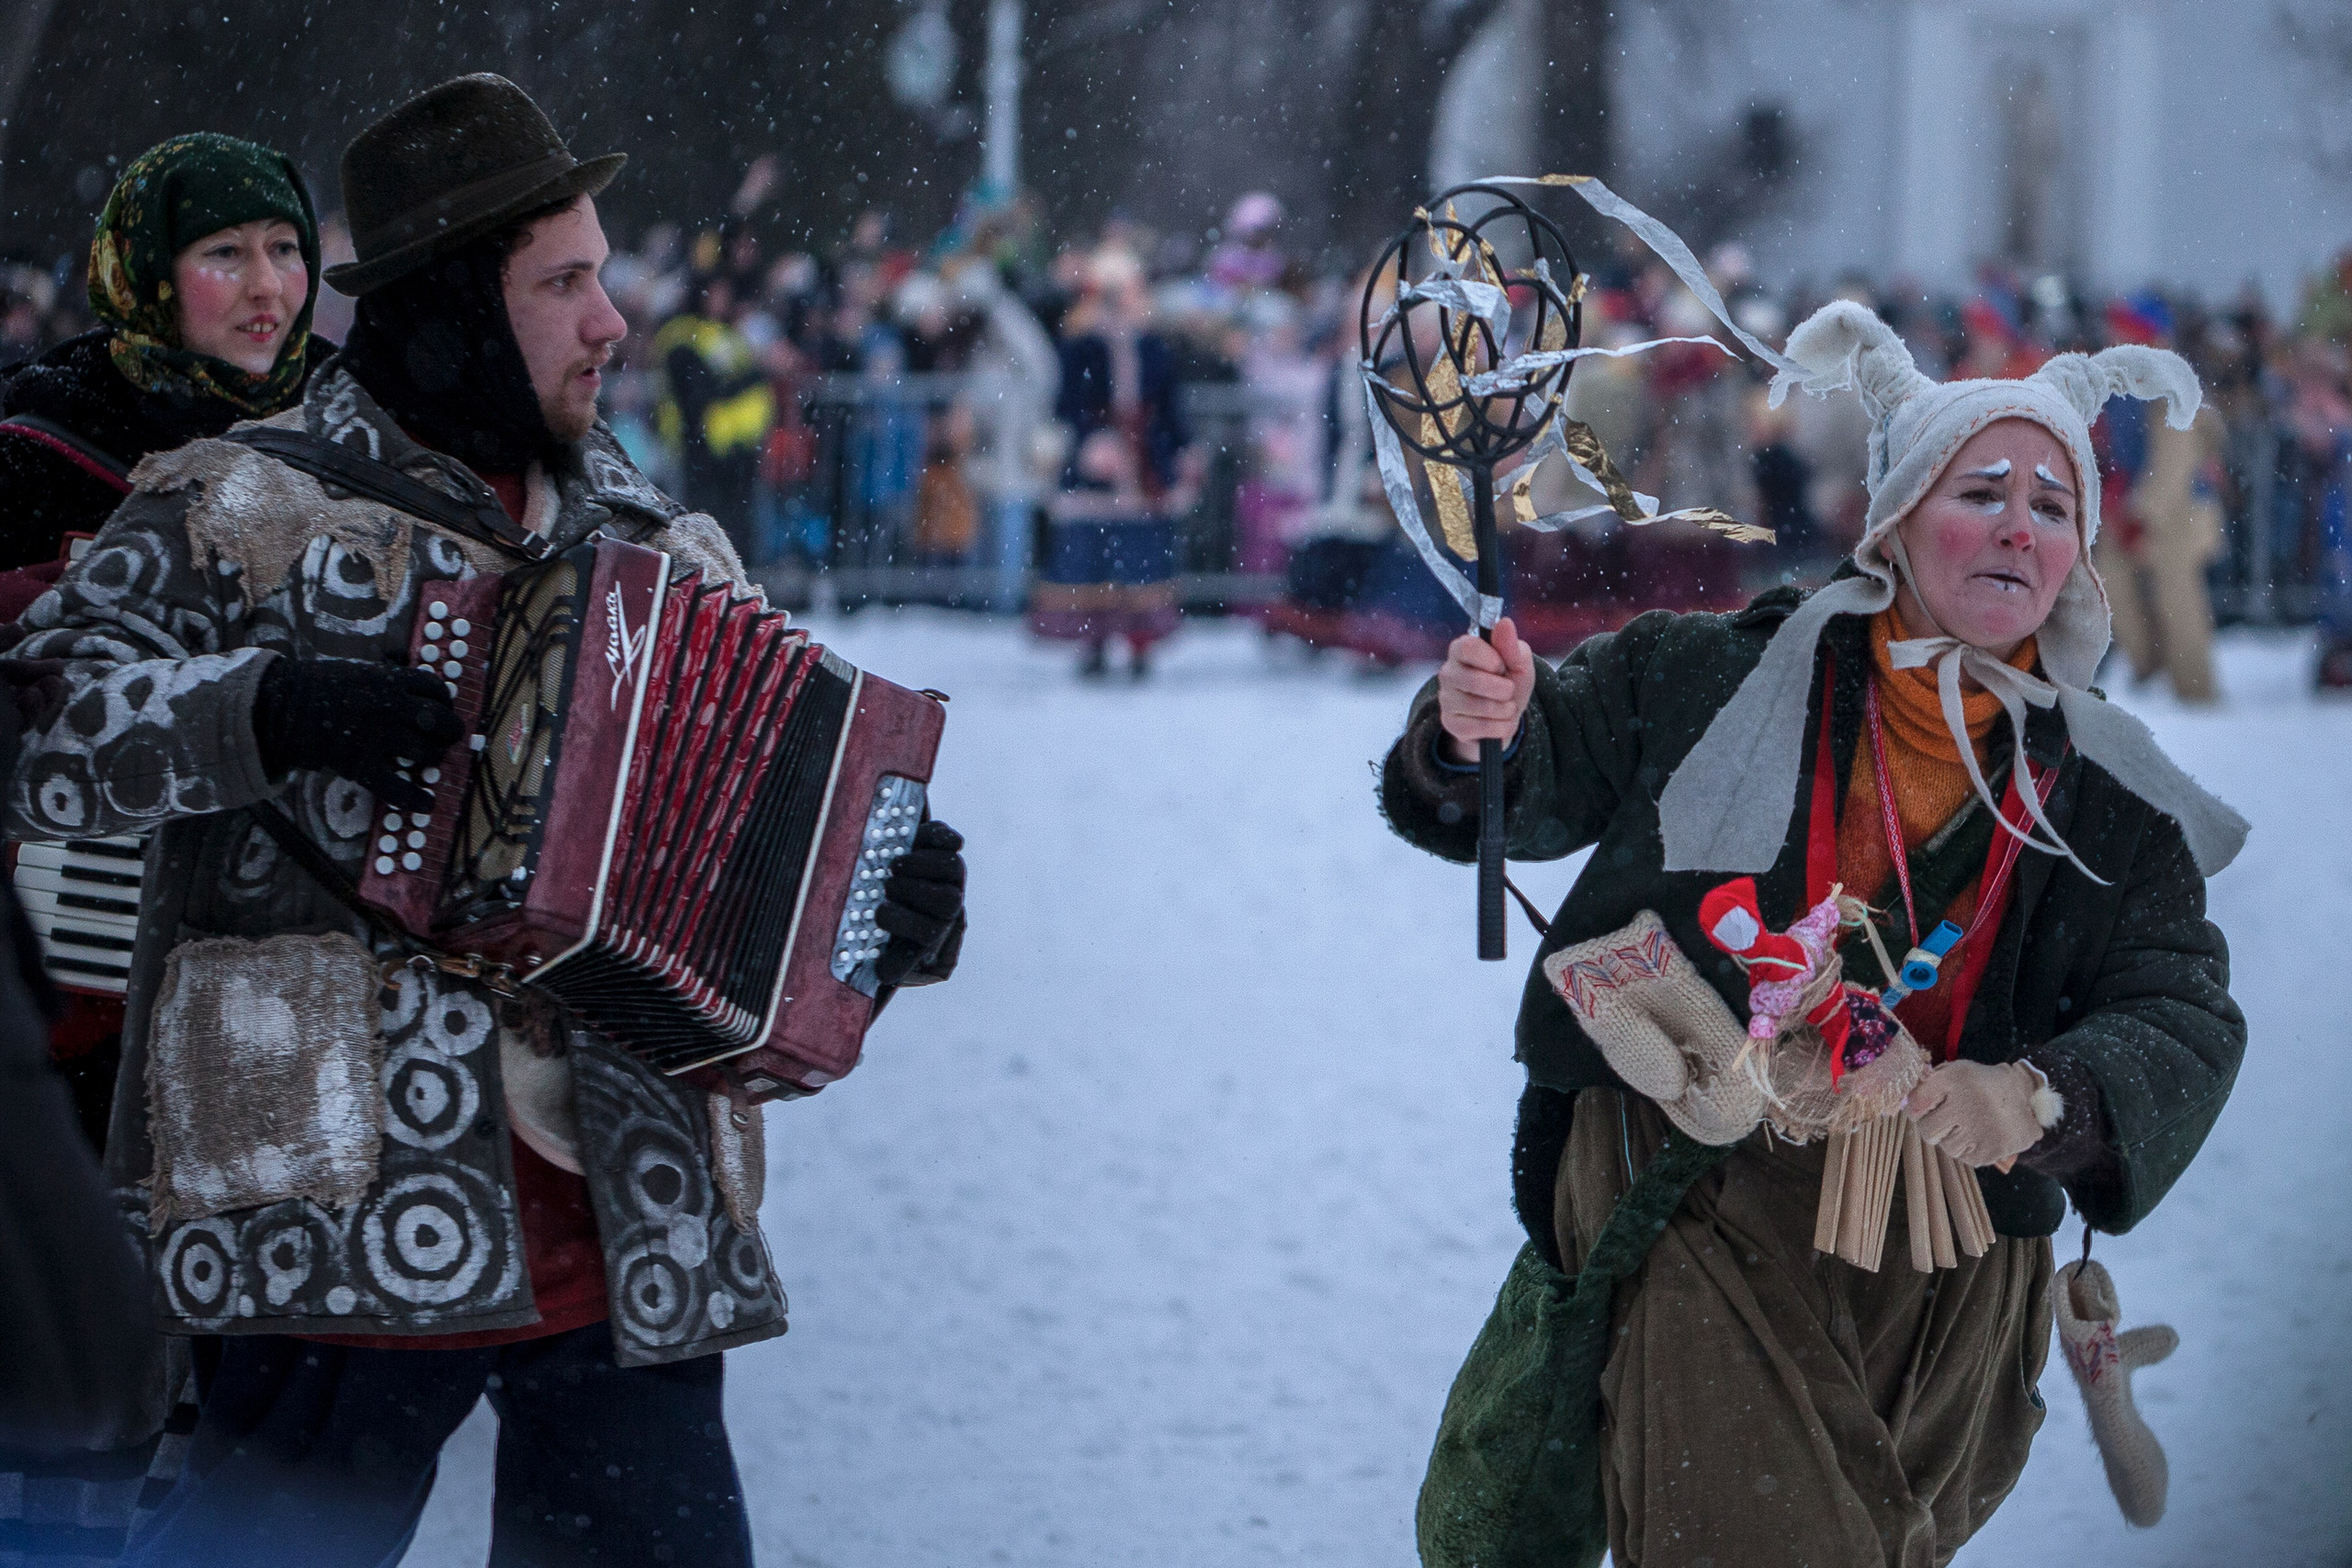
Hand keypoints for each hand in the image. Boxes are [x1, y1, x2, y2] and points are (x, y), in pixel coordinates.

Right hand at [251, 656, 463, 812]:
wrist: (281, 706)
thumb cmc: (317, 686)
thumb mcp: (359, 672)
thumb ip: (388, 683)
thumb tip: (416, 695)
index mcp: (390, 681)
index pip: (437, 690)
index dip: (446, 702)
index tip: (444, 709)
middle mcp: (391, 708)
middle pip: (440, 722)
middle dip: (449, 733)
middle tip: (445, 739)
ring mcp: (377, 737)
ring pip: (426, 753)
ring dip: (432, 759)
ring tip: (428, 762)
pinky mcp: (360, 764)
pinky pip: (396, 787)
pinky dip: (415, 798)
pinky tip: (426, 803)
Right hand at [875, 819, 965, 986]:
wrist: (897, 886)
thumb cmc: (890, 925)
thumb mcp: (890, 949)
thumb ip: (892, 963)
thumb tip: (884, 975)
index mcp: (935, 931)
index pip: (930, 933)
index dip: (905, 923)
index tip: (879, 912)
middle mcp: (949, 905)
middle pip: (948, 902)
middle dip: (914, 892)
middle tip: (888, 886)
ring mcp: (953, 876)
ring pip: (953, 868)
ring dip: (921, 865)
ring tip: (895, 865)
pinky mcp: (948, 848)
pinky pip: (950, 840)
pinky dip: (936, 836)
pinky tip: (914, 840)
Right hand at [1436, 615, 1534, 763]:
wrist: (1503, 716)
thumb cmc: (1509, 682)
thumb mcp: (1519, 663)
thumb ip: (1511, 645)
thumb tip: (1504, 622)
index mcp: (1461, 649)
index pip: (1467, 647)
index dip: (1491, 659)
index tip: (1501, 666)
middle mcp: (1448, 673)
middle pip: (1474, 680)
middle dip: (1503, 689)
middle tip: (1508, 690)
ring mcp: (1446, 699)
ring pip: (1480, 707)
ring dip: (1505, 710)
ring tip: (1506, 706)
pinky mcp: (1450, 724)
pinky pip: (1480, 728)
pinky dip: (1500, 727)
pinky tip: (1499, 722)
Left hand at [1905, 1059, 2055, 1167]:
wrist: (2027, 1097)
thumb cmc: (1982, 1084)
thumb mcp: (1958, 1071)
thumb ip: (1930, 1083)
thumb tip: (1903, 1101)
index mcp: (1956, 1080)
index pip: (1917, 1102)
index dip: (1914, 1108)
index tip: (1919, 1109)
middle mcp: (1966, 1104)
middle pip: (1927, 1130)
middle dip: (1929, 1128)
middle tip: (1940, 1122)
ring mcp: (1980, 1130)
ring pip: (1946, 1147)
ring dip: (1951, 1139)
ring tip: (1967, 1126)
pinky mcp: (1991, 1150)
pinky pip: (1965, 1157)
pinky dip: (1968, 1149)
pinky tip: (1980, 1135)